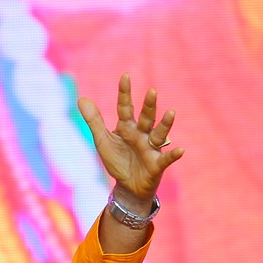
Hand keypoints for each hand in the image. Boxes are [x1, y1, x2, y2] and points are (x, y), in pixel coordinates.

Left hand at [76, 75, 182, 203]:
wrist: (127, 187)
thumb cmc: (117, 161)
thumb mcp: (102, 141)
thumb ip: (94, 121)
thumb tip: (82, 98)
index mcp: (127, 127)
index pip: (125, 107)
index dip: (125, 93)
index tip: (125, 76)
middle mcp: (141, 134)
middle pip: (146, 117)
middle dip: (149, 105)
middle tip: (151, 91)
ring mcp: (151, 148)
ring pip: (159, 134)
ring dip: (165, 124)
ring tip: (171, 112)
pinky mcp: (157, 164)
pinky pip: (167, 158)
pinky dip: (174, 154)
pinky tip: (181, 150)